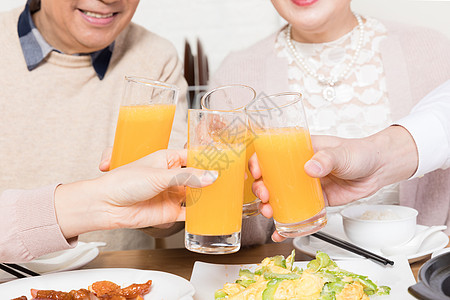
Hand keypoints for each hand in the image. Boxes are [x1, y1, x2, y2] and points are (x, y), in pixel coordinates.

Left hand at [55, 149, 217, 238]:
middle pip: (198, 176)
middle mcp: (171, 176)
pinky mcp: (169, 212)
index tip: (226, 161)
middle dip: (212, 178)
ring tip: (227, 195)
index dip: (209, 159)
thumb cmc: (124, 181)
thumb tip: (211, 177)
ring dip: (209, 196)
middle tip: (232, 179)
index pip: (193, 156)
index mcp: (167, 159)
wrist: (106, 205)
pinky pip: (189, 212)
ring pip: (196, 194)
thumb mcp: (159, 174)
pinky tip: (211, 213)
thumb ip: (187, 176)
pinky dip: (200, 214)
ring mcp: (171, 194)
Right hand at [250, 125, 417, 241]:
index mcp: (300, 150)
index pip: (271, 153)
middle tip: (264, 197)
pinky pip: (298, 211)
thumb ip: (327, 159)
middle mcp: (298, 167)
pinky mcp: (315, 200)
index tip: (256, 172)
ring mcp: (305, 185)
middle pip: (270, 177)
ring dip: (269, 206)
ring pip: (280, 196)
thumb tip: (310, 167)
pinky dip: (288, 223)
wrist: (379, 170)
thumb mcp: (342, 153)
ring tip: (269, 213)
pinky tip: (280, 232)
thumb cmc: (359, 153)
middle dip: (261, 188)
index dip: (258, 161)